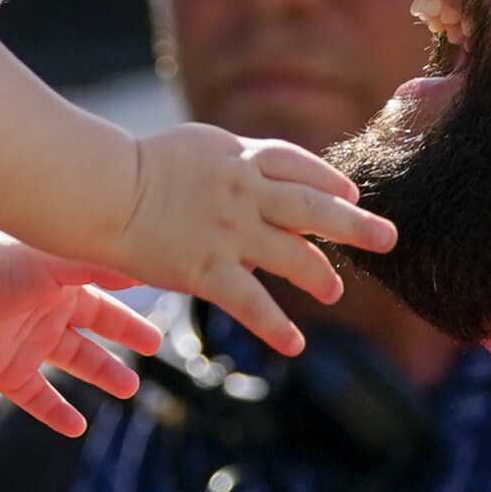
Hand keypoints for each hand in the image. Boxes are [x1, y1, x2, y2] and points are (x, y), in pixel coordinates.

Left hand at [0, 230, 159, 437]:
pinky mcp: (5, 372)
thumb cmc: (0, 263)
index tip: (157, 321)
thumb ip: (101, 267)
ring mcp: (27, 344)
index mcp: (62, 286)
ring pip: (72, 364)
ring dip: (101, 375)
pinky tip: (77, 429)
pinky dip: (55, 413)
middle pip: (94, 332)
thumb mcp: (59, 260)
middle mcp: (47, 314)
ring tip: (129, 389)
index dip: (130, 313)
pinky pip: (36, 398)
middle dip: (122, 341)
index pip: (106, 301)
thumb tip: (144, 271)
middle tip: (152, 350)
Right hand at [115, 125, 394, 355]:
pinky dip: (277, 326)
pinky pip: (252, 302)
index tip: (350, 193)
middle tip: (389, 238)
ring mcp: (229, 232)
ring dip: (320, 275)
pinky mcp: (207, 269)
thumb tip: (250, 170)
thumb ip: (226, 160)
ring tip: (336, 292)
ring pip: (294, 255)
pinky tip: (295, 344)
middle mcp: (244, 192)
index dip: (329, 179)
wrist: (100, 188)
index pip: (297, 165)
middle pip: (314, 208)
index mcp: (238, 157)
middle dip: (356, 224)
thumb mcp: (191, 147)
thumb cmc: (132, 164)